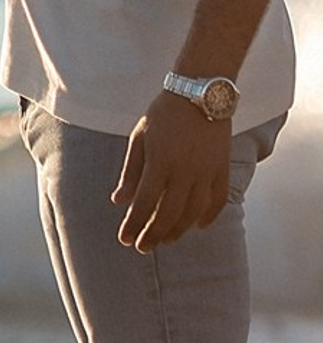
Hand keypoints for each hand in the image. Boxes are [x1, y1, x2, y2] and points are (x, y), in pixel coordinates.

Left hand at [113, 92, 233, 250]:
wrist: (200, 95)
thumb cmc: (163, 115)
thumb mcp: (139, 138)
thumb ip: (130, 172)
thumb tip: (119, 202)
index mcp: (160, 163)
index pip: (145, 203)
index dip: (134, 224)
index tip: (124, 240)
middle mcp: (185, 171)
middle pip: (169, 214)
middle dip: (154, 234)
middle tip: (143, 247)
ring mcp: (207, 171)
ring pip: (194, 212)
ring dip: (179, 230)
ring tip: (166, 240)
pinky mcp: (223, 169)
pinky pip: (218, 200)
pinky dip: (208, 216)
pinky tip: (198, 226)